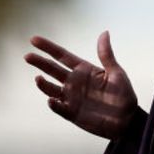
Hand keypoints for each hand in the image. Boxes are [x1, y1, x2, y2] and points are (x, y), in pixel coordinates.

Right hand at [24, 31, 138, 139]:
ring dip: (43, 84)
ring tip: (38, 79)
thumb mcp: (117, 73)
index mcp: (83, 70)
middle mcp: (74, 82)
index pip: (61, 56)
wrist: (127, 121)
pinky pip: (59, 107)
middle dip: (39, 62)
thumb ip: (107, 55)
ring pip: (51, 89)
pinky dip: (54, 104)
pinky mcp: (72, 113)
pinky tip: (51, 100)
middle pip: (52, 70)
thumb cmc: (124, 95)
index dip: (48, 47)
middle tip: (27, 56)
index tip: (33, 40)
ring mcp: (71, 98)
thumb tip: (104, 32)